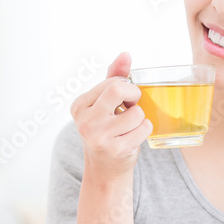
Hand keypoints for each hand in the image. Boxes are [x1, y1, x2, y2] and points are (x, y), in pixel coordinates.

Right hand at [69, 51, 151, 175]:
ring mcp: (99, 136)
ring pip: (137, 112)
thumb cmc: (106, 131)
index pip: (112, 82)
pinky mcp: (115, 149)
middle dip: (134, 95)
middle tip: (131, 106)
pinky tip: (133, 136)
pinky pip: (144, 128)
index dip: (126, 88)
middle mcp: (85, 120)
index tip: (123, 100)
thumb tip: (125, 54)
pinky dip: (145, 130)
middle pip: (119, 89)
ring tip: (130, 126)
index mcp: (79, 105)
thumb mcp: (103, 103)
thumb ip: (114, 77)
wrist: (104, 169)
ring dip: (140, 118)